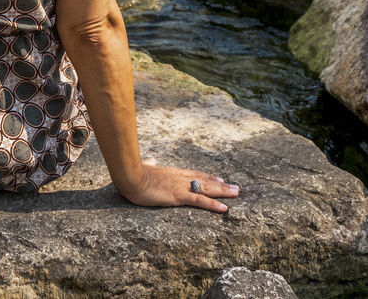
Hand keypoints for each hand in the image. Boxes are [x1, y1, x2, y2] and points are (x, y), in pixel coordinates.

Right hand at [118, 160, 240, 211]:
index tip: (218, 179)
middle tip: (235, 187)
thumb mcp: (144, 167)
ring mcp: (181, 186)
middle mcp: (180, 177)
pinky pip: (200, 201)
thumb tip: (151, 159)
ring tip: (236, 193)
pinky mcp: (179, 195)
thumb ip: (150, 164)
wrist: (130, 176)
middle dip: (221, 184)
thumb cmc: (134, 173)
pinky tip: (224, 208)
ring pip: (206, 189)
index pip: (194, 174)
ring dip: (223, 192)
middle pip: (204, 180)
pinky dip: (213, 204)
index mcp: (172, 172)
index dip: (207, 177)